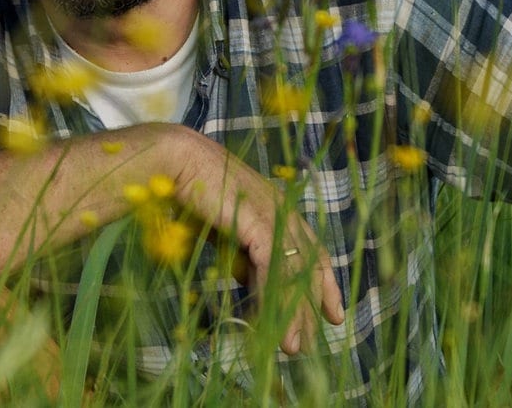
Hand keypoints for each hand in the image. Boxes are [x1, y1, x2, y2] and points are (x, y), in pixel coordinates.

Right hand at [168, 130, 345, 354]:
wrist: (179, 164)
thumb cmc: (196, 194)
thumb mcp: (229, 233)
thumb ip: (245, 256)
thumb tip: (254, 284)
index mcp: (282, 210)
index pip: (314, 254)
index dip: (325, 286)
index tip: (333, 315)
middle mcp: (286, 211)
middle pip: (310, 268)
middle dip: (310, 309)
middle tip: (308, 343)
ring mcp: (276, 215)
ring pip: (295, 273)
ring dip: (293, 314)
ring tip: (291, 347)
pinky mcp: (261, 222)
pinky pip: (273, 270)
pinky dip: (273, 299)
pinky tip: (271, 322)